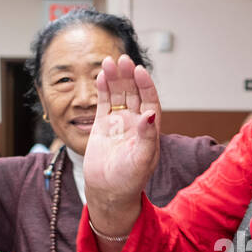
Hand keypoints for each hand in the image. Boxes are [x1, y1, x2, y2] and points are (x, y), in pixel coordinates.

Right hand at [82, 55, 161, 236]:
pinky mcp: (102, 126)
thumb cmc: (129, 180)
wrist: (108, 193)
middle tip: (123, 59)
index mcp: (149, 129)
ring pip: (119, 95)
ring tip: (109, 61)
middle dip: (129, 76)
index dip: (145, 85)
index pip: (150, 100)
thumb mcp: (141, 159)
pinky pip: (104, 103)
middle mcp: (135, 123)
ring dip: (115, 78)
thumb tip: (149, 114)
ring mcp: (119, 123)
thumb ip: (146, 136)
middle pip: (133, 93)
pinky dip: (103, 89)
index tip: (139, 71)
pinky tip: (101, 75)